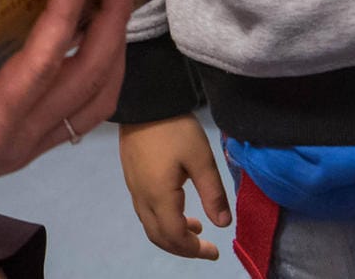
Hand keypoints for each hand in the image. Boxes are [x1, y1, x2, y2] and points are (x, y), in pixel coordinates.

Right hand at [0, 0, 135, 234]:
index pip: (40, 66)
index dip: (65, 16)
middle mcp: (15, 142)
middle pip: (86, 81)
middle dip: (111, 23)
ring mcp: (26, 148)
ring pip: (96, 101)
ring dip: (115, 49)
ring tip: (118, 0)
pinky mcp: (26, 147)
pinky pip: (83, 113)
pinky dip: (103, 74)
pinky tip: (97, 41)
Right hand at [118, 113, 231, 258]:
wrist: (144, 102)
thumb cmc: (174, 129)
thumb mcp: (201, 159)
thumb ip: (213, 194)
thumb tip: (223, 224)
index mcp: (159, 195)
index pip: (174, 236)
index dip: (194, 250)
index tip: (215, 252)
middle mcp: (142, 196)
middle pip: (158, 236)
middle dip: (182, 249)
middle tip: (206, 248)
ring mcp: (133, 187)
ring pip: (149, 224)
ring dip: (171, 234)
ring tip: (195, 228)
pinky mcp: (131, 177)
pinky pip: (145, 211)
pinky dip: (162, 220)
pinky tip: (179, 209)